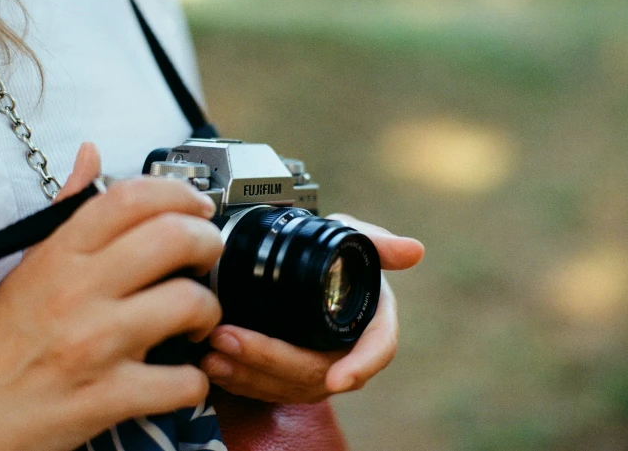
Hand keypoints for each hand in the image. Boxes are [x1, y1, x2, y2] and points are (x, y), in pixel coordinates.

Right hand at [0, 144, 224, 450]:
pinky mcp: (109, 396)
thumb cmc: (5, 338)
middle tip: (206, 257)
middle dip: (208, 242)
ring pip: (190, 303)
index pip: (132, 197)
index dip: (179, 192)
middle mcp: (79, 292)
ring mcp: (96, 344)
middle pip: (175, 238)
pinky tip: (181, 373)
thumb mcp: (30, 263)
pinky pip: (183, 380)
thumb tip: (92, 155)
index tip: (197, 206)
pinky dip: (195, 379)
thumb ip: (69, 209)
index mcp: (62, 255)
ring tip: (195, 319)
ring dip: (208, 311)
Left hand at [200, 214, 423, 403]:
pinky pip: (268, 390)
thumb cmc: (332, 255)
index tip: (336, 380)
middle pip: (316, 372)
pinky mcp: (288, 377)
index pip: (377, 350)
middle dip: (271, 359)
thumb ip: (377, 243)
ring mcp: (318, 368)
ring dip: (248, 373)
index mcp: (371, 321)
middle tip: (230, 337)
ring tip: (213, 352)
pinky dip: (240, 381)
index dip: (360, 366)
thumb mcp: (352, 238)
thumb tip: (414, 251)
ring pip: (288, 386)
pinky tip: (215, 367)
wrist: (300, 267)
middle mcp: (348, 352)